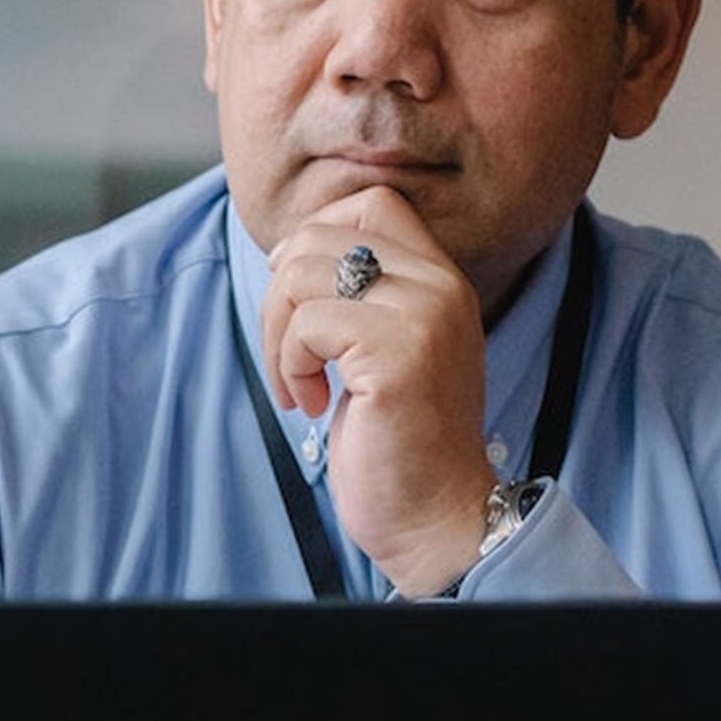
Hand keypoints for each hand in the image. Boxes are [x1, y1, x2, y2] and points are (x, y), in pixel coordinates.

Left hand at [259, 187, 497, 595]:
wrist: (436, 515)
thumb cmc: (396, 440)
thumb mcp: (382, 347)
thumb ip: (357, 293)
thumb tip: (285, 251)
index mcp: (441, 279)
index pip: (371, 205)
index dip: (316, 241)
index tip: (303, 306)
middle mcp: (440, 287)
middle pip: (320, 236)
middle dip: (280, 298)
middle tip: (291, 358)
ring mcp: (423, 316)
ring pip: (300, 275)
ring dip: (278, 338)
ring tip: (301, 386)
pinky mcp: (398, 355)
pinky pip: (307, 326)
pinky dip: (289, 368)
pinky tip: (315, 406)